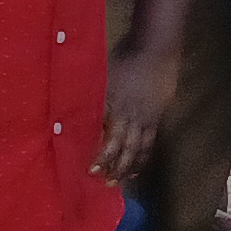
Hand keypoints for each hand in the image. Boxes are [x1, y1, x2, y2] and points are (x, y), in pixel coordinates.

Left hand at [94, 37, 174, 184]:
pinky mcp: (158, 114)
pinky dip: (144, 155)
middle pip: (125, 148)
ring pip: (140, 148)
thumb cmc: (123, 58)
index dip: (101, 158)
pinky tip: (139, 164)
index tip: (91, 172)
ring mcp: (148, 117)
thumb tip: (72, 115)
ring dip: (130, 165)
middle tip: (107, 184)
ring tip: (122, 180)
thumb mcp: (102, 78)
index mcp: (117, 108)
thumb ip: (92, 98)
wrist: (155, 47)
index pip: (109, 140)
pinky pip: (151, 140)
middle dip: (116, 167)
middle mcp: (133, 117)